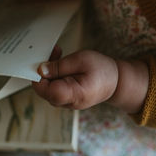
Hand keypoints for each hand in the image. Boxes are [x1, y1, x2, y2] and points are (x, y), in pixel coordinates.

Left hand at [32, 47, 148, 112]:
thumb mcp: (81, 60)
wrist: (116, 82)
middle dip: (44, 70)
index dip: (39, 76)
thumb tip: (40, 70)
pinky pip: (54, 88)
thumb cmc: (102, 70)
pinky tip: (61, 64)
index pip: (46, 90)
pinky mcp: (66, 99)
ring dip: (49, 71)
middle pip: (44, 90)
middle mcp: (68, 103)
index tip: (43, 61)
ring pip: (48, 89)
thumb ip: (59, 66)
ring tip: (59, 55)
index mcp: (74, 94)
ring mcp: (66, 103)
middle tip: (54, 52)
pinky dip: (54, 76)